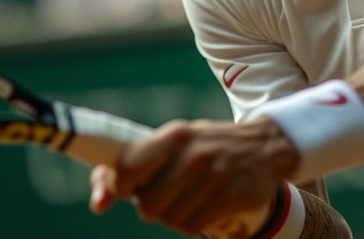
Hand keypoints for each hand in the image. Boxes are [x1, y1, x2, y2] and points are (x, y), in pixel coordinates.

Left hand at [88, 118, 298, 236]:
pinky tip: (205, 207)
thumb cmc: (206, 147)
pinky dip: (194, 223)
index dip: (119, 186)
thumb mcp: (173, 144)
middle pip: (148, 206)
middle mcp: (193, 154)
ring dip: (175, 216)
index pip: (126, 169)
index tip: (129, 189)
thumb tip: (97, 204)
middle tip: (168, 194)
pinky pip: (193, 227)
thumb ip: (132, 167)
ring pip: (170, 220)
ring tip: (190, 198)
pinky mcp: (233, 197)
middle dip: (153, 206)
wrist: (266, 146)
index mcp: (174, 136)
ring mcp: (215, 176)